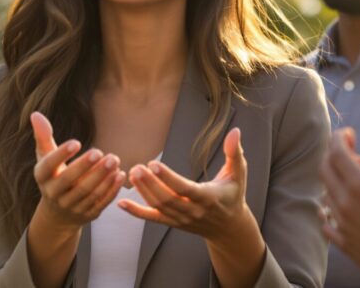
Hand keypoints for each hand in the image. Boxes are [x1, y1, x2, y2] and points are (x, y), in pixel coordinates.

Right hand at [30, 112, 125, 231]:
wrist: (58, 214)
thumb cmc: (53, 176)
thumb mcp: (45, 157)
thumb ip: (43, 136)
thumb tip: (35, 114)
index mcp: (43, 178)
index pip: (48, 166)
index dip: (61, 155)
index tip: (77, 142)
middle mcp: (54, 194)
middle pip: (70, 181)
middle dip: (86, 167)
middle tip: (101, 152)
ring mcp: (71, 207)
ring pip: (88, 192)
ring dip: (102, 177)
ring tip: (114, 160)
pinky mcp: (87, 214)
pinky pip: (100, 202)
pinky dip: (111, 190)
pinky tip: (120, 175)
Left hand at [119, 127, 253, 243]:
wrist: (229, 228)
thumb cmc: (233, 195)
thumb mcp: (238, 173)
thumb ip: (234, 152)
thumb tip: (236, 131)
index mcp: (208, 197)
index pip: (185, 188)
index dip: (168, 178)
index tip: (153, 164)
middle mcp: (193, 211)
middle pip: (167, 199)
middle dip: (150, 184)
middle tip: (136, 167)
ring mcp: (182, 219)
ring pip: (158, 207)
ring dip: (142, 191)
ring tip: (132, 173)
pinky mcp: (173, 223)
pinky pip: (152, 218)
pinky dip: (136, 212)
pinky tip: (121, 202)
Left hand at [319, 128, 359, 275]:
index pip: (338, 153)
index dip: (339, 138)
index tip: (348, 132)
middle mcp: (344, 204)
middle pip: (325, 170)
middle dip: (332, 154)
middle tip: (348, 149)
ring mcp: (341, 224)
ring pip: (326, 193)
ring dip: (334, 180)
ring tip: (352, 178)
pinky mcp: (343, 242)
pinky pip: (327, 222)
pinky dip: (330, 209)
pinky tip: (339, 207)